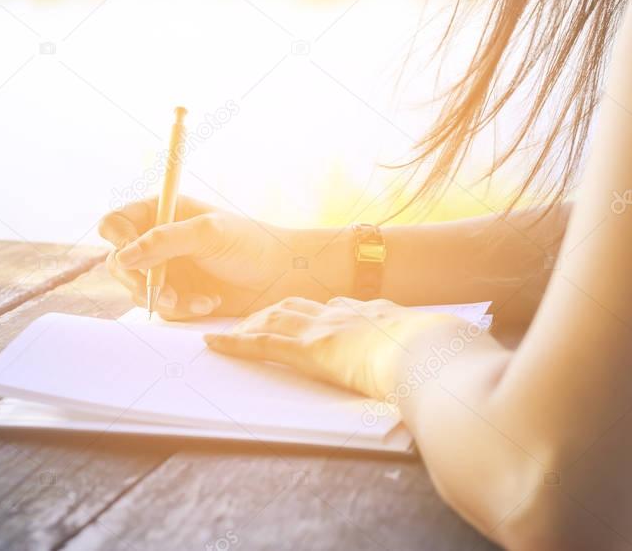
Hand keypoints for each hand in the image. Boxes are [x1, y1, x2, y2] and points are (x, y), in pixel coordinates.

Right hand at [98, 196, 295, 319]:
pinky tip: (209, 302)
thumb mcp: (208, 233)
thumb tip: (122, 257)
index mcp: (161, 213)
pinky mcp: (175, 295)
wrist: (280, 278)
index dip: (116, 239)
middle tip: (164, 294)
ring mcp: (164, 269)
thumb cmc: (250, 244)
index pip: (117, 223)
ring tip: (201, 299)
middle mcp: (157, 240)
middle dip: (140, 281)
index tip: (130, 257)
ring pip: (138, 290)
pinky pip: (161, 308)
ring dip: (167, 298)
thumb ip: (164, 240)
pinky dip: (182, 308)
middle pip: (119, 262)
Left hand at [204, 296, 468, 398]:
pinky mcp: (314, 349)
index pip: (342, 307)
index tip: (312, 316)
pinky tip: (213, 344)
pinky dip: (235, 343)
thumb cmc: (455, 357)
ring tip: (229, 333)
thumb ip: (444, 355)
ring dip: (249, 325)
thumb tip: (460, 367)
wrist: (444, 351)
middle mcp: (350, 314)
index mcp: (383, 314)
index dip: (319, 311)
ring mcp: (329, 328)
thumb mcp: (451, 353)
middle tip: (254, 319)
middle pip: (300, 306)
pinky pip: (264, 344)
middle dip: (274, 311)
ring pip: (276, 319)